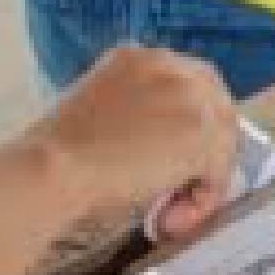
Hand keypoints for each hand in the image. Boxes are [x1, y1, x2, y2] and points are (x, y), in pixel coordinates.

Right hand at [39, 46, 240, 242]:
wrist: (52, 168)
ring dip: (203, 182)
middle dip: (211, 149)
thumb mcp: (100, 109)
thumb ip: (137, 113)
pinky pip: (219, 172)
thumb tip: (164, 143)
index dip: (194, 121)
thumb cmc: (57, 153)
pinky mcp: (202, 133)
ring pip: (222, 142)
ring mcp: (191, 97)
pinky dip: (202, 201)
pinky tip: (171, 217)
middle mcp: (171, 66)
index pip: (191, 82)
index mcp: (140, 57)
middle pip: (218, 106)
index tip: (183, 155)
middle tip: (189, 188)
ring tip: (170, 212)